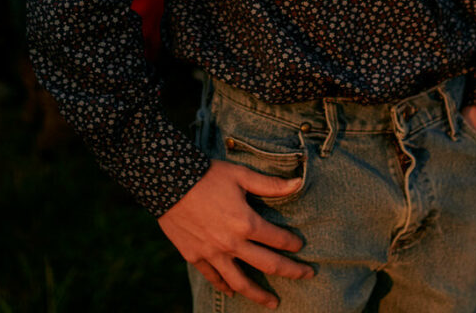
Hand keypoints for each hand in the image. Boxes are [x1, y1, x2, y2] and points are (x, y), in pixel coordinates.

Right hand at [158, 161, 312, 307]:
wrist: (168, 181)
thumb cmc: (207, 175)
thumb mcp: (241, 175)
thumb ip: (271, 185)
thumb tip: (299, 183)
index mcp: (247, 223)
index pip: (279, 239)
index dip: (293, 243)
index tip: (300, 245)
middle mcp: (232, 244)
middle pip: (269, 265)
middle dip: (292, 271)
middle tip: (307, 275)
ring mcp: (213, 254)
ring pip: (242, 282)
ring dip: (260, 294)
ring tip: (273, 302)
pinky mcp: (195, 257)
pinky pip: (214, 278)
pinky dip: (225, 286)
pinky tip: (233, 291)